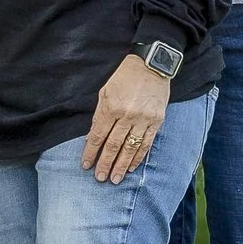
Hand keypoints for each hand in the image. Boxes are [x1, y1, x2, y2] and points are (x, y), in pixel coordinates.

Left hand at [83, 54, 170, 183]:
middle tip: (100, 178)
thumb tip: (91, 137)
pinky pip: (146, 143)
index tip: (85, 165)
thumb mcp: (105, 91)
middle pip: (113, 145)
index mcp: (111, 107)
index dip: (91, 152)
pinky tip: (132, 167)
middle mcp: (127, 115)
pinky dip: (138, 157)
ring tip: (115, 179)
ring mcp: (143, 119)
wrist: (151, 64)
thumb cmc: (124, 77)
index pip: (97, 136)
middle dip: (105, 164)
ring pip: (130, 148)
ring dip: (122, 165)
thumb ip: (99, 115)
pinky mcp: (157, 121)